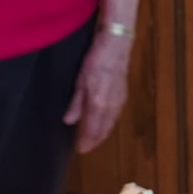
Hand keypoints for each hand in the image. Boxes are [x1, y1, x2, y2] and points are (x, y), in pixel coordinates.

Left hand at [64, 30, 132, 153]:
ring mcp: (119, 101)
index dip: (86, 141)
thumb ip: (76, 103)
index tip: (80, 149)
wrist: (117, 44)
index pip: (92, 130)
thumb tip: (69, 121)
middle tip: (85, 147)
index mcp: (99, 103)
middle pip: (103, 130)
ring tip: (94, 139)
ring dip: (102, 133)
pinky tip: (104, 123)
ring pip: (110, 124)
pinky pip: (115, 116)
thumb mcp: (81, 80)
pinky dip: (108, 123)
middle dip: (94, 140)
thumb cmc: (97, 59)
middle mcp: (111, 106)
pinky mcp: (123, 95)